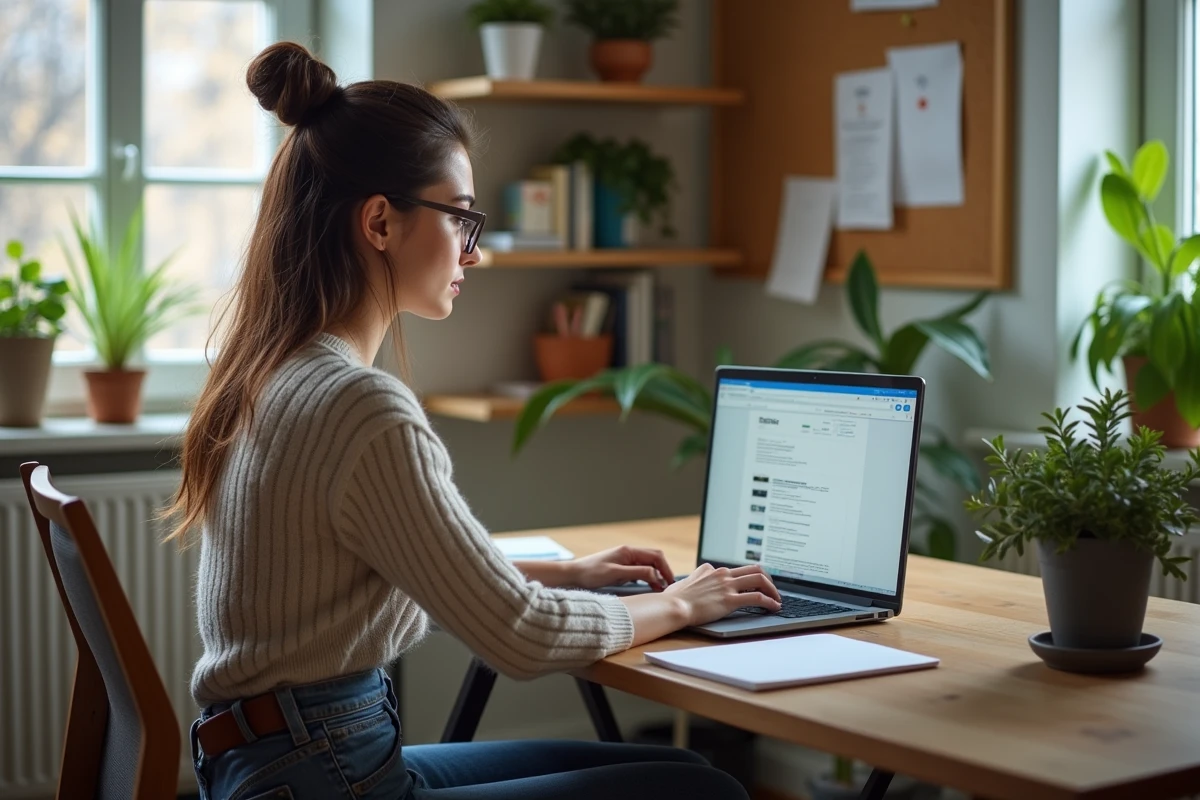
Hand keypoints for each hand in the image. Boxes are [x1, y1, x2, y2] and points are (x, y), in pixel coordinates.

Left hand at [567, 546, 674, 590]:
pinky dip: (647, 577)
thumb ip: (637, 573)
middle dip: (663, 571)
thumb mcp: (615, 574)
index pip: (655, 556)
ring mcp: (625, 560)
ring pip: (647, 565)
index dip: (666, 569)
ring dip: (655, 575)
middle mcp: (628, 553)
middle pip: (654, 559)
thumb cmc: (591, 573)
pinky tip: (648, 587)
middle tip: (668, 587)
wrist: (573, 575)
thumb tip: (656, 576)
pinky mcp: (621, 567)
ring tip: (659, 589)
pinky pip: (639, 570)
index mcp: (629, 551)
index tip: (670, 582)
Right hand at [663, 563, 781, 625]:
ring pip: (760, 579)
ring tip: (777, 599)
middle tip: (772, 590)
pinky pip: (757, 598)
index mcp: (712, 570)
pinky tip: (774, 607)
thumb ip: (693, 579)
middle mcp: (723, 574)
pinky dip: (769, 602)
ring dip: (773, 589)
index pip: (738, 569)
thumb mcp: (684, 582)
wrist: (673, 606)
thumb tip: (690, 581)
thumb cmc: (674, 599)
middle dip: (768, 579)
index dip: (750, 578)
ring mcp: (727, 586)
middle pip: (755, 569)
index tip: (755, 586)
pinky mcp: (730, 600)